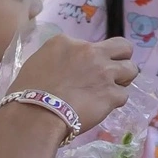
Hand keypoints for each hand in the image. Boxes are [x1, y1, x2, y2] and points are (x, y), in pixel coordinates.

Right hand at [16, 34, 135, 133]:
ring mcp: (104, 71)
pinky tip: (103, 107)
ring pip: (131, 69)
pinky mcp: (111, 93)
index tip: (85, 70)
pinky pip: (123, 95)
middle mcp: (89, 51)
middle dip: (122, 58)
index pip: (91, 44)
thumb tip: (67, 68)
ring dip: (123, 80)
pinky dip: (115, 102)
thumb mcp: (38, 62)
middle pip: (123, 47)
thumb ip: (59, 59)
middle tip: (113, 73)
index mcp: (67, 42)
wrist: (35, 115)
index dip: (92, 58)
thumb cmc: (27, 93)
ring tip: (111, 90)